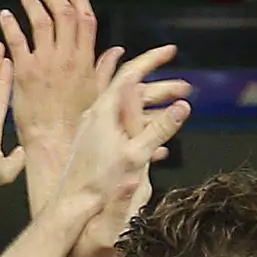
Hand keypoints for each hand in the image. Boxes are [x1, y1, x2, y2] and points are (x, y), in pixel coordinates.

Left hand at [1, 0, 104, 188]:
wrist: (54, 142)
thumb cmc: (76, 124)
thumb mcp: (98, 94)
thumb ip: (105, 68)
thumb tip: (116, 51)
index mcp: (85, 60)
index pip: (86, 19)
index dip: (79, 1)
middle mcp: (66, 57)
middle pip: (63, 15)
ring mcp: (44, 63)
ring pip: (40, 22)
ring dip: (33, 5)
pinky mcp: (24, 72)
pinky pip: (16, 41)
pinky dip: (10, 24)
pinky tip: (5, 15)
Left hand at [66, 44, 192, 234]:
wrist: (71, 206)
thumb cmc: (98, 183)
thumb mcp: (135, 155)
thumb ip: (160, 129)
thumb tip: (183, 106)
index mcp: (105, 111)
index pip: (131, 73)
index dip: (153, 59)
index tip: (171, 50)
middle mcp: (96, 115)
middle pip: (132, 90)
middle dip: (162, 87)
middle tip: (185, 87)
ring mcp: (93, 128)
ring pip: (128, 109)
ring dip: (154, 109)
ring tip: (176, 113)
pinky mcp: (93, 143)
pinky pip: (121, 127)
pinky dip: (141, 127)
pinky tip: (158, 143)